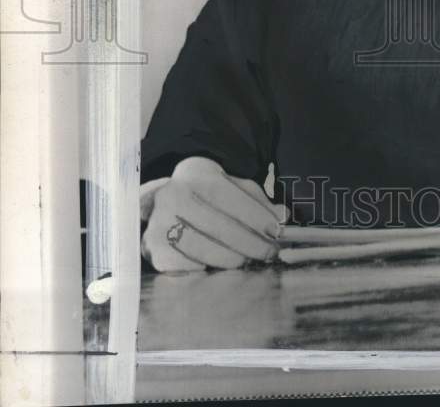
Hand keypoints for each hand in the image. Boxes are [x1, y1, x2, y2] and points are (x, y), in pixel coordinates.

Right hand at [141, 156, 287, 271]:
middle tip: (269, 252)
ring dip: (231, 258)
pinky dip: (207, 268)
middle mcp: (172, 196)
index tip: (276, 231)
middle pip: (217, 225)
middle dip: (249, 242)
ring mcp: (158, 224)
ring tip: (248, 260)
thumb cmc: (208, 193)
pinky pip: (185, 267)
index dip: (255, 215)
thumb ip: (257, 200)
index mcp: (195, 174)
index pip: (228, 196)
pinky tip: (220, 266)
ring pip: (202, 248)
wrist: (166, 200)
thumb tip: (282, 216)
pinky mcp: (154, 250)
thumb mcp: (232, 185)